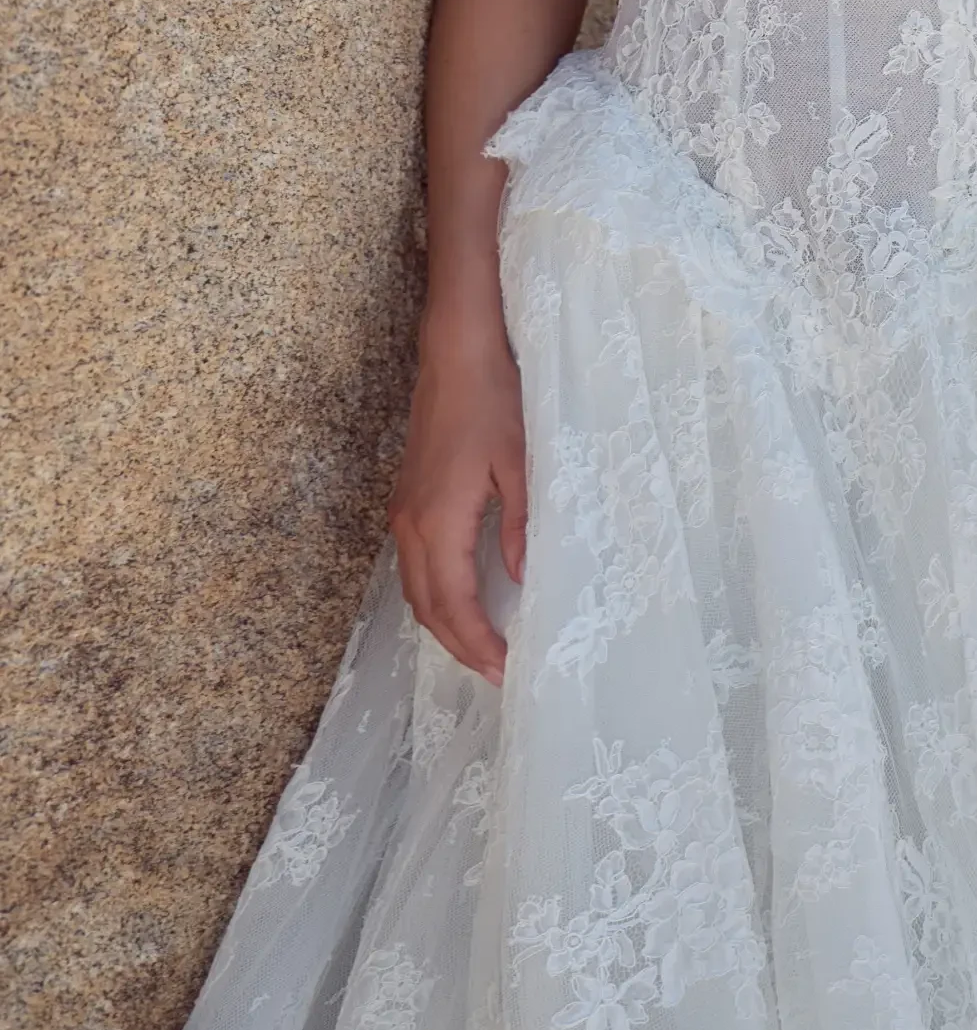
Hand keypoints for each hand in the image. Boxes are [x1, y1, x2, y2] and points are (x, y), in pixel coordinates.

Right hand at [387, 319, 527, 686]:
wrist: (455, 355)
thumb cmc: (493, 402)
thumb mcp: (520, 463)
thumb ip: (518, 525)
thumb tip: (519, 578)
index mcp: (439, 521)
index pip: (454, 603)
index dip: (477, 643)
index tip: (505, 670)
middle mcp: (411, 525)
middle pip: (427, 608)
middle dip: (459, 647)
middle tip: (495, 674)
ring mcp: (403, 513)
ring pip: (415, 591)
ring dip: (444, 626)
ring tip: (480, 650)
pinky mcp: (407, 501)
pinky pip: (414, 568)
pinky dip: (435, 597)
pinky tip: (461, 603)